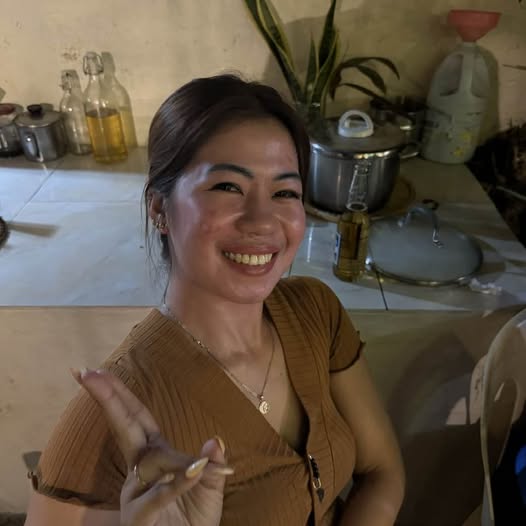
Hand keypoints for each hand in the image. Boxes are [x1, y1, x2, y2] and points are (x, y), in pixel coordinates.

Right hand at [73, 368, 232, 525]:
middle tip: (88, 372)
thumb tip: (215, 440)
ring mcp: (137, 493)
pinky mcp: (142, 518)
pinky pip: (162, 495)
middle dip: (109, 398)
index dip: (120, 395)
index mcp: (154, 457)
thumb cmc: (194, 522)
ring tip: (115, 392)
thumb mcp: (208, 489)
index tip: (99, 372)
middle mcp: (141, 471)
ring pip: (149, 458)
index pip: (136, 418)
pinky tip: (195, 468)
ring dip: (134, 423)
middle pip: (125, 426)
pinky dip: (178, 483)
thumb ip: (212, 465)